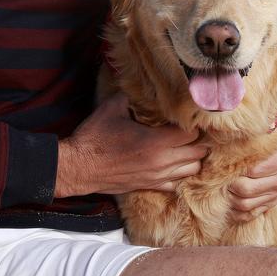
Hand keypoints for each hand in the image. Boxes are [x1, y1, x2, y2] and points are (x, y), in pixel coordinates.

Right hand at [55, 93, 209, 197]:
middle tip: (191, 131)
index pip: (191, 133)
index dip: (192, 124)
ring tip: (186, 148)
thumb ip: (130, 97)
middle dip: (197, 141)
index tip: (188, 117)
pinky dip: (179, 175)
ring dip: (192, 159)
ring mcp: (157, 177)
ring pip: (191, 170)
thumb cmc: (94, 138)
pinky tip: (173, 166)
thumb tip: (138, 89)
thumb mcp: (112, 108)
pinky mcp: (149, 186)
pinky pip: (175, 184)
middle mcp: (162, 161)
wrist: (79, 167)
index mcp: (156, 141)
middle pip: (197, 153)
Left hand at [227, 115, 276, 223]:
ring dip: (230, 198)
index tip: (220, 161)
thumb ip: (262, 126)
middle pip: (247, 189)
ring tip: (222, 186)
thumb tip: (238, 126)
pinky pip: (253, 213)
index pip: (252, 169)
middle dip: (229, 183)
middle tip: (218, 174)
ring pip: (248, 204)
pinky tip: (229, 203)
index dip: (233, 166)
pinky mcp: (274, 200)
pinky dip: (239, 212)